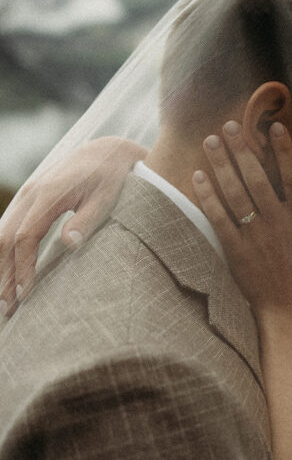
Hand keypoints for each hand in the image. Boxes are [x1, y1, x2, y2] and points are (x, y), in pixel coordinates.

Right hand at [0, 137, 145, 315]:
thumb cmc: (112, 178)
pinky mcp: (30, 198)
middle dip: (3, 273)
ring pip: (2, 233)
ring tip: (3, 297)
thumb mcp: (107, 199)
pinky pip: (9, 226)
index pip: (25, 237)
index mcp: (48, 195)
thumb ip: (86, 221)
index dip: (22, 268)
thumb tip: (68, 244)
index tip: (25, 295)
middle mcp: (31, 193)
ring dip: (0, 265)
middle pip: (5, 238)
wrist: (108, 152)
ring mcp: (28, 194)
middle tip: (6, 307)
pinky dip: (4, 251)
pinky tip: (6, 271)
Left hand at [193, 121, 291, 319]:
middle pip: (257, 178)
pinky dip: (207, 196)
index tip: (274, 127)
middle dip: (242, 150)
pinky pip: (219, 218)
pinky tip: (198, 176)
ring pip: (235, 193)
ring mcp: (254, 235)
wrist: (287, 309)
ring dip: (221, 165)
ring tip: (210, 141)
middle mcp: (277, 223)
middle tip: (229, 126)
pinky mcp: (235, 249)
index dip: (284, 151)